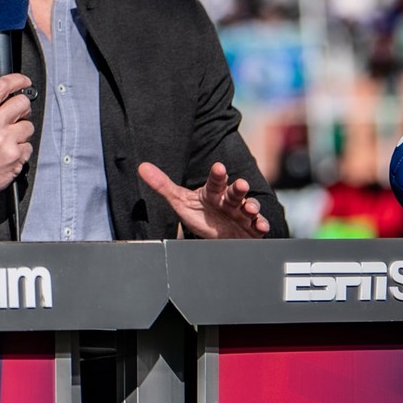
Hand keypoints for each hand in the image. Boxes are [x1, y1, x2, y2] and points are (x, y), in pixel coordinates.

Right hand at [0, 72, 32, 204]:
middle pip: (22, 103)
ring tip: (8, 140)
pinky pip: (29, 145)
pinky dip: (22, 150)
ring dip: (22, 133)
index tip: (24, 81)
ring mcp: (5, 140)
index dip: (18, 79)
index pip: (2, 85)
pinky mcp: (15, 156)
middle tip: (15, 117)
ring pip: (29, 126)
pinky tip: (9, 153)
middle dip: (22, 110)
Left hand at [137, 160, 270, 238]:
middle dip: (238, 189)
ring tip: (250, 208)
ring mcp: (241, 214)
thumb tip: (141, 167)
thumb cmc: (199, 214)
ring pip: (248, 206)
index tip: (219, 167)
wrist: (215, 236)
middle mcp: (228, 200)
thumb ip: (163, 185)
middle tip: (241, 184)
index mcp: (213, 192)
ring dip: (251, 206)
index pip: (215, 181)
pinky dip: (260, 225)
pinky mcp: (250, 228)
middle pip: (234, 192)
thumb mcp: (180, 201)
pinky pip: (257, 225)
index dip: (217, 175)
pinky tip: (260, 226)